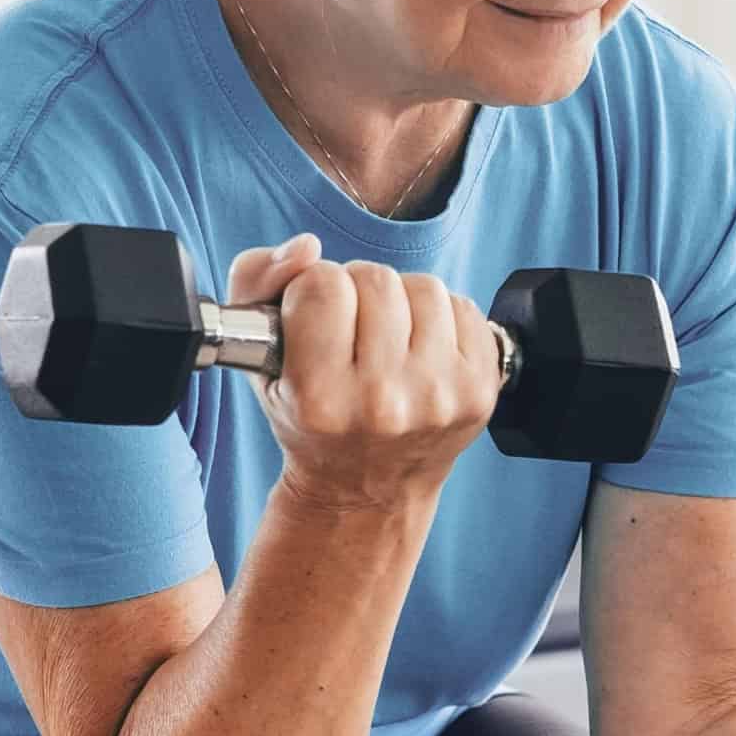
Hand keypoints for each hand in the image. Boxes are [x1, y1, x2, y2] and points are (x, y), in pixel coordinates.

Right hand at [224, 234, 499, 513]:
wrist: (366, 488)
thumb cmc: (308, 417)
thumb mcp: (257, 359)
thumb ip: (255, 280)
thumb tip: (307, 248)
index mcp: (320, 400)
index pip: (322, 285)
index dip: (312, 291)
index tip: (313, 322)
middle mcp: (383, 403)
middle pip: (376, 279)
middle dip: (358, 293)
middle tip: (351, 333)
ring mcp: (438, 398)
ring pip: (423, 286)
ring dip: (402, 302)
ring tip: (387, 339)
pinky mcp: (480, 390)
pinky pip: (463, 306)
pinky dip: (440, 318)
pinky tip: (421, 350)